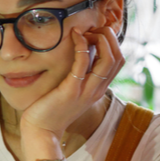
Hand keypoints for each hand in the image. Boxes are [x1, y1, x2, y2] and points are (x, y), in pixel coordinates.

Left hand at [20, 26, 124, 140]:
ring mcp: (86, 91)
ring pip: (108, 60)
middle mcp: (96, 90)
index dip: (111, 42)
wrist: (41, 131)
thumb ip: (80, 75)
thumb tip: (82, 52)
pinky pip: (83, 63)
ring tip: (85, 31)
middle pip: (118, 57)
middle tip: (92, 30)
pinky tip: (74, 35)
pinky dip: (82, 46)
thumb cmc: (52, 109)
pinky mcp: (71, 90)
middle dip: (109, 37)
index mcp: (98, 89)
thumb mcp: (72, 90)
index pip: (118, 61)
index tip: (95, 34)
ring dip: (100, 39)